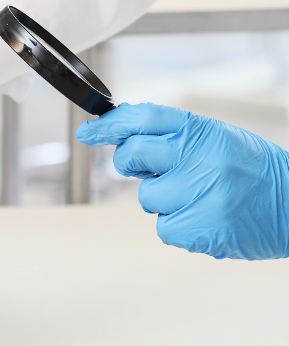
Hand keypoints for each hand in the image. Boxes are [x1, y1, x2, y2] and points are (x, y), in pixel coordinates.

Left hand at [77, 103, 288, 259]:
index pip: (144, 117)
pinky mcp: (198, 228)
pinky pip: (163, 227)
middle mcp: (200, 158)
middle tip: (158, 170)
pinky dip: (179, 225)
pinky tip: (207, 218)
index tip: (89, 131)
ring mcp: (198, 194)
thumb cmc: (256, 173)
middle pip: (133, 155)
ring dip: (165, 200)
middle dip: (133, 163)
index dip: (111, 124)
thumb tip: (120, 136)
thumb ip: (175, 137)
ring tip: (202, 197)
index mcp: (204, 132)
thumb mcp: (220, 139)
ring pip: (147, 197)